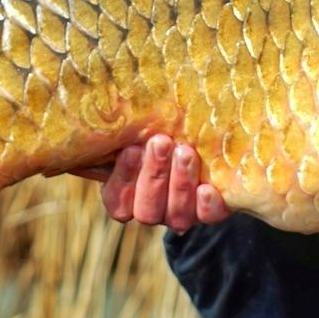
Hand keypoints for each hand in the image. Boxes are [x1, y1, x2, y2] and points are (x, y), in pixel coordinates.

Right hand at [88, 134, 230, 231]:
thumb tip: (107, 100)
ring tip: (185, 152)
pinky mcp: (210, 211)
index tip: (132, 148)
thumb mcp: (140, 131)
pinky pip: (208, 218)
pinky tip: (207, 189)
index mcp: (127, 195)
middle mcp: (153, 210)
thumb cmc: (162, 131)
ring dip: (180, 184)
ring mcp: (181, 214)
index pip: (118, 199)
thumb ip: (126, 128)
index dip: (124, 177)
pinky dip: (206, 206)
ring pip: (176, 215)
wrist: (203, 144)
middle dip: (154, 174)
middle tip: (161, 142)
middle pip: (147, 209)